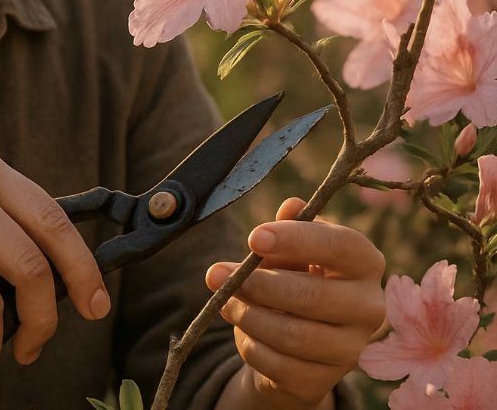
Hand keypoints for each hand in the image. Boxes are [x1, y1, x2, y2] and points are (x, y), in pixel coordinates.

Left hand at [206, 198, 384, 408]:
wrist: (299, 339)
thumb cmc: (297, 275)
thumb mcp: (293, 247)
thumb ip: (291, 227)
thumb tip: (291, 207)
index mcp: (366, 262)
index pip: (339, 245)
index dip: (295, 239)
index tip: (254, 238)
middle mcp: (369, 307)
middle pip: (312, 296)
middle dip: (258, 284)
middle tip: (218, 273)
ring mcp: (350, 349)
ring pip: (292, 335)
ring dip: (247, 314)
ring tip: (223, 298)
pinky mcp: (323, 381)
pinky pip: (278, 364)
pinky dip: (251, 344)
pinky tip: (240, 327)